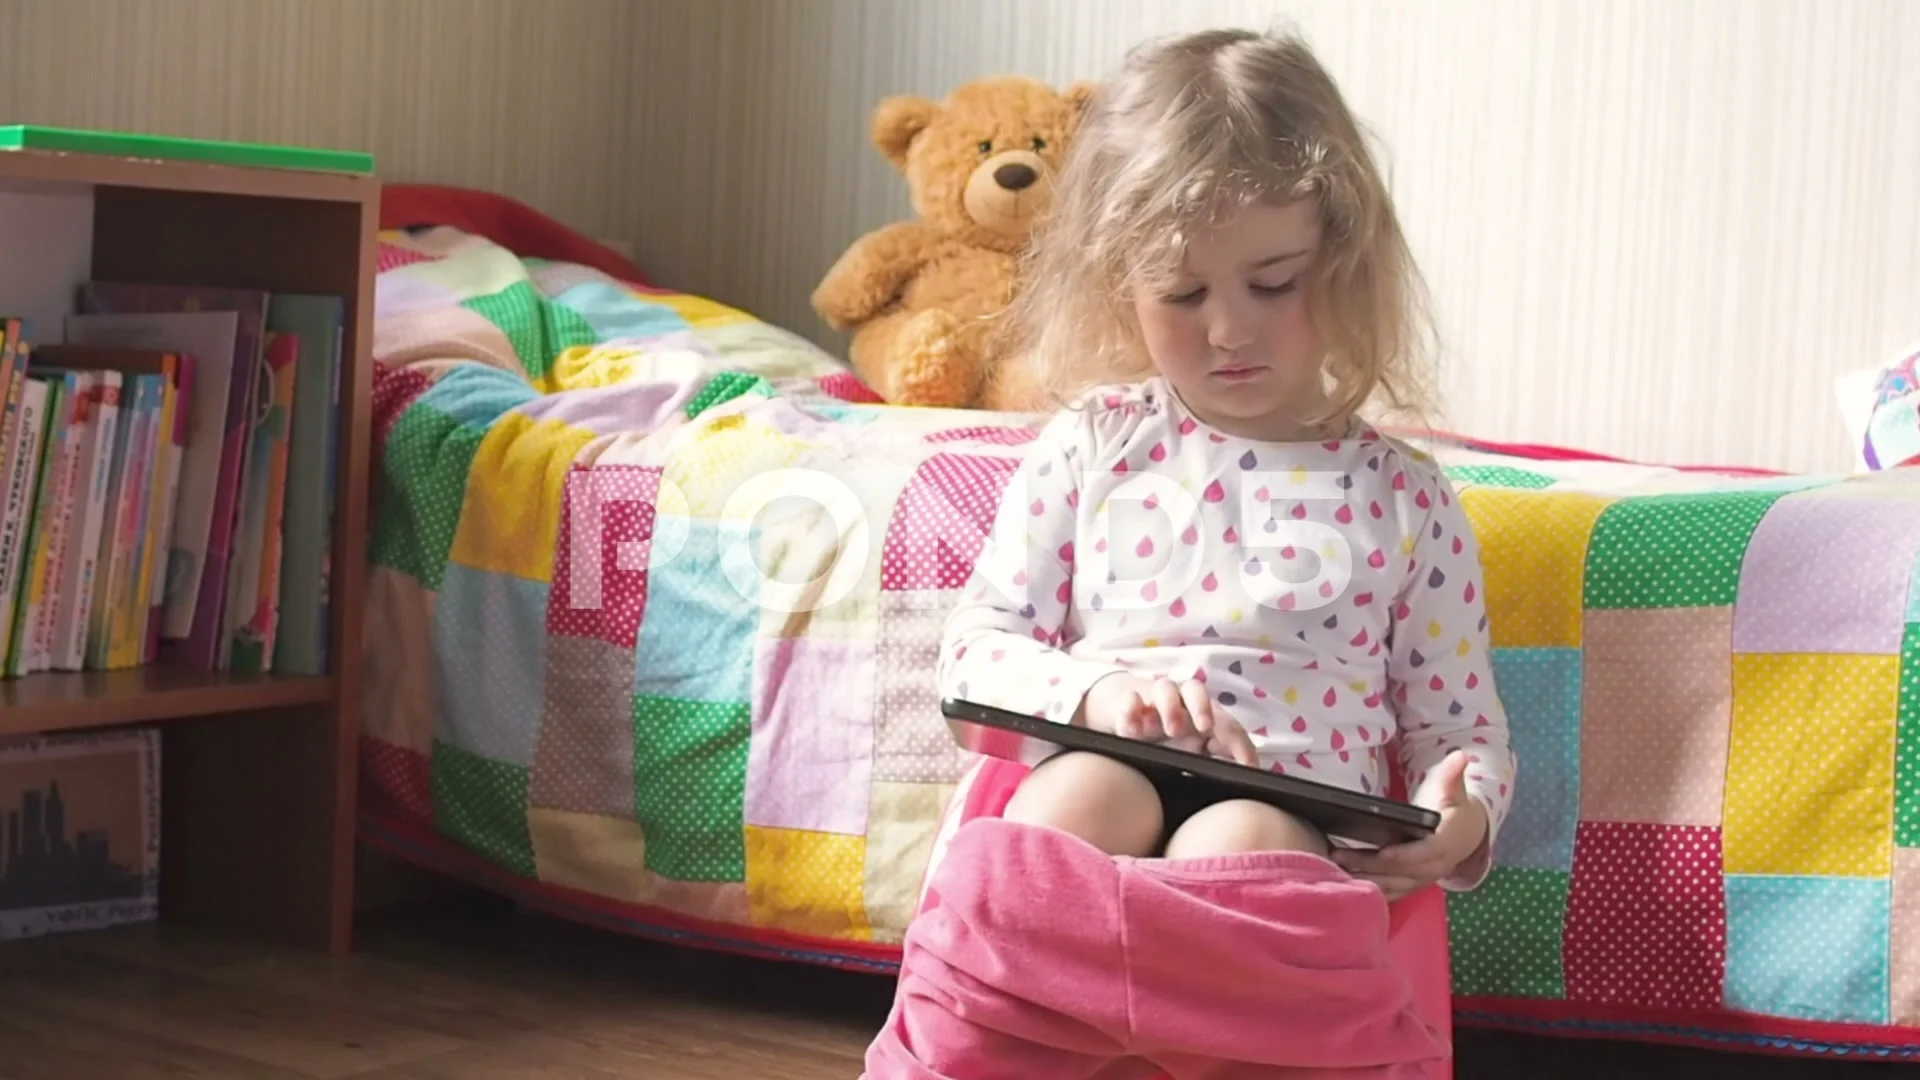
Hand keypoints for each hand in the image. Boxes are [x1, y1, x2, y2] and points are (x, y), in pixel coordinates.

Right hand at [1076, 673, 1260, 765]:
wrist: (1131, 715)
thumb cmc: (1172, 738)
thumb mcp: (1197, 754)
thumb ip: (1218, 765)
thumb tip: (1245, 785)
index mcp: (1205, 716)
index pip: (1227, 724)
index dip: (1239, 744)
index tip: (1248, 767)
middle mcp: (1181, 703)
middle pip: (1196, 691)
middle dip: (1202, 707)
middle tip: (1205, 727)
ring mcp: (1154, 701)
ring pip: (1164, 689)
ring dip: (1170, 706)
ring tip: (1169, 729)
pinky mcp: (1128, 705)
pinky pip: (1129, 700)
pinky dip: (1131, 710)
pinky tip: (1132, 731)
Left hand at [1331, 751, 1487, 899]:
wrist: (1468, 835)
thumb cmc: (1455, 808)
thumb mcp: (1455, 790)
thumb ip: (1453, 774)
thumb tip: (1460, 755)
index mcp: (1446, 842)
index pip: (1425, 852)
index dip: (1405, 854)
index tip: (1383, 852)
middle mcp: (1436, 865)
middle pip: (1402, 871)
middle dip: (1370, 865)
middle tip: (1338, 853)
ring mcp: (1424, 878)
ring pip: (1393, 884)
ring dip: (1365, 878)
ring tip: (1335, 867)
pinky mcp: (1413, 884)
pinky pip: (1392, 891)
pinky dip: (1371, 890)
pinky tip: (1346, 882)